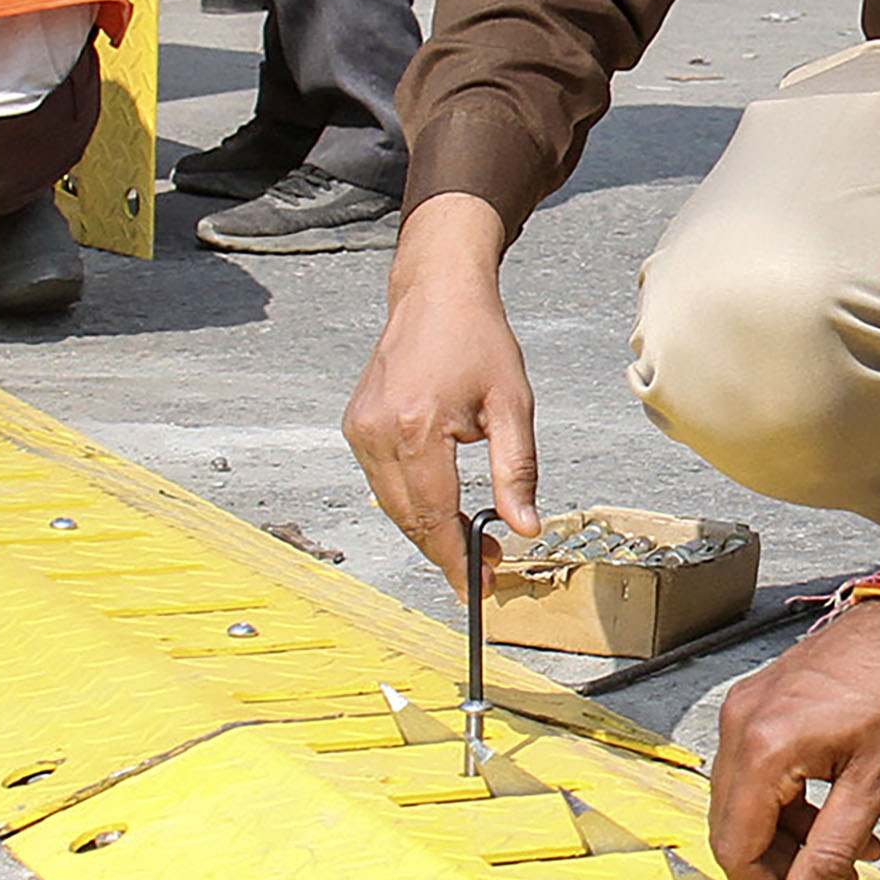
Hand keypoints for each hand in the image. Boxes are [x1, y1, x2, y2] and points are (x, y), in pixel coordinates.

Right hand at [345, 197, 536, 573]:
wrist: (436, 293)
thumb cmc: (478, 338)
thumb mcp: (513, 404)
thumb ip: (518, 471)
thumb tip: (524, 528)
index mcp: (418, 428)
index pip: (435, 516)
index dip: (456, 559)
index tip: (480, 587)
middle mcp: (379, 433)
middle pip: (409, 519)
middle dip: (446, 551)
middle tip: (485, 567)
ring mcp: (360, 430)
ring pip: (392, 507)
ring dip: (428, 530)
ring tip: (470, 538)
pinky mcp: (355, 426)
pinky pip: (382, 483)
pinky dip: (410, 503)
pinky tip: (441, 506)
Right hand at [707, 598, 879, 879]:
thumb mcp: (875, 785)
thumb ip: (832, 853)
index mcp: (764, 746)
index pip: (736, 843)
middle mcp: (742, 724)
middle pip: (738, 825)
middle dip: (783, 869)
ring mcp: (749, 709)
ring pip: (753, 801)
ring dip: (795, 840)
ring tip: (852, 865)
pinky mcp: (764, 702)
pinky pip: (764, 770)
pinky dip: (796, 804)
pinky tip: (842, 820)